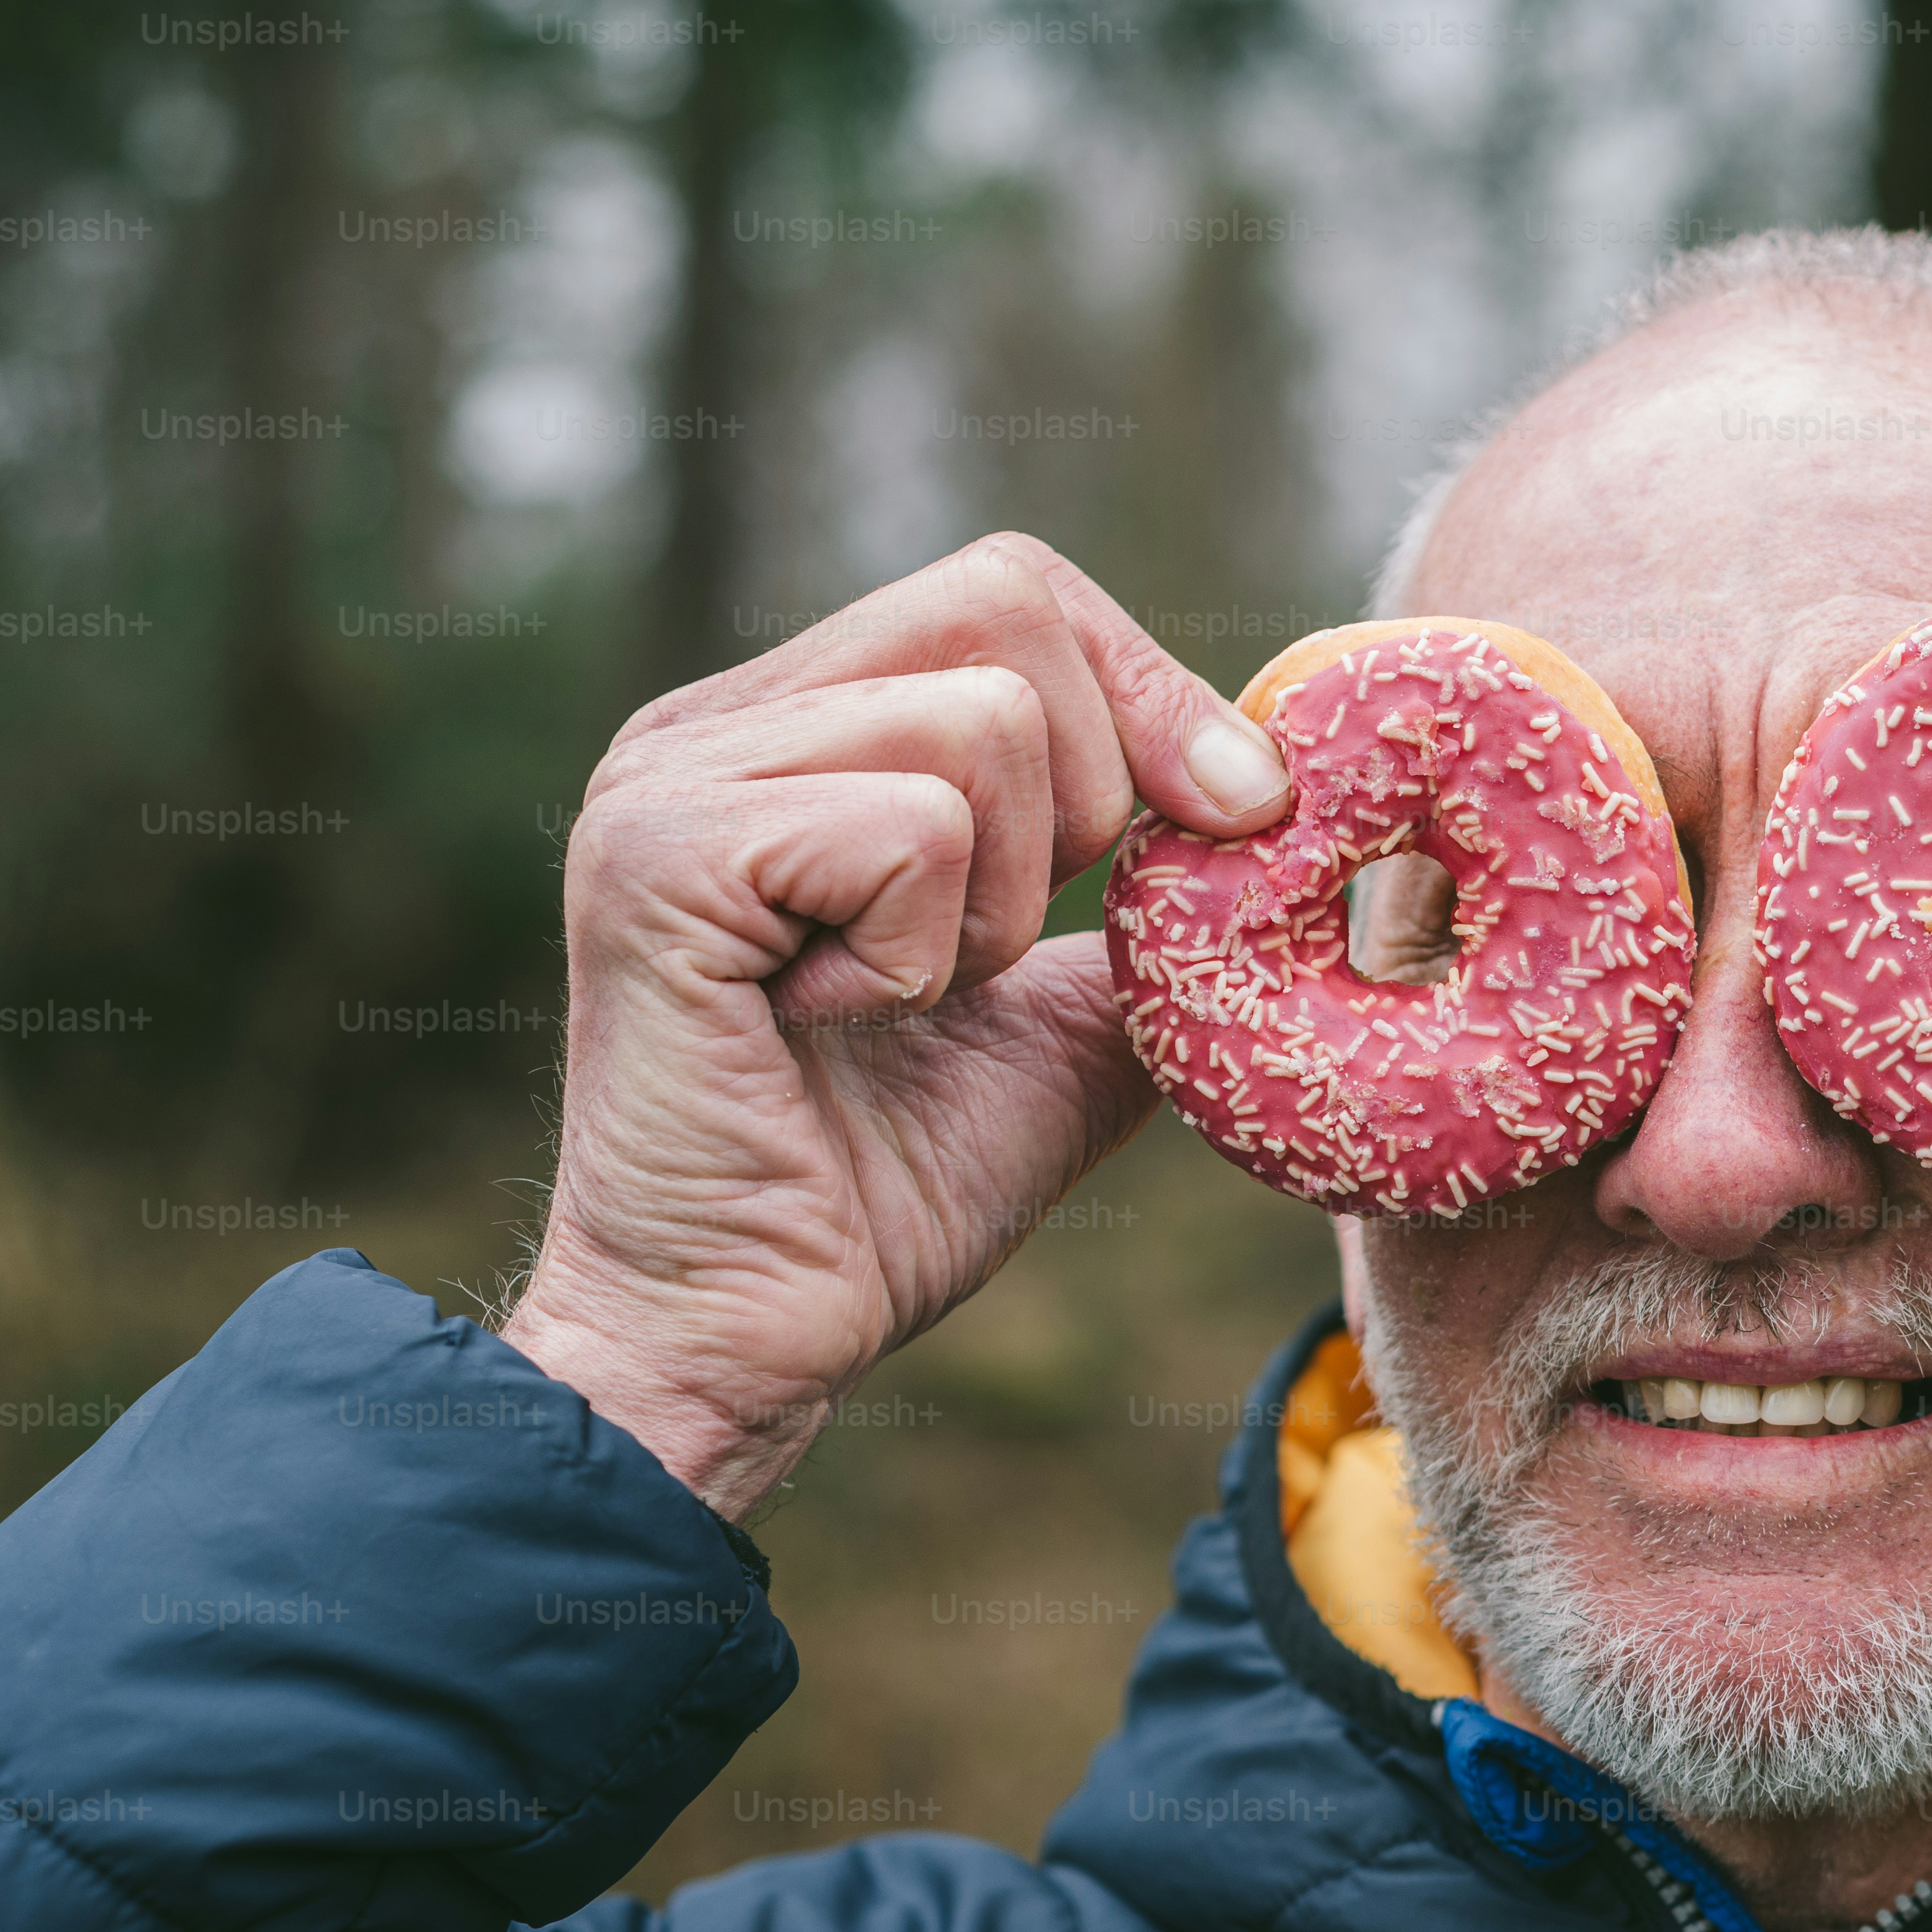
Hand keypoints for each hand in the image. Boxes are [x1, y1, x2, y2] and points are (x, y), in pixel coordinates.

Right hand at [499, 535, 1289, 1516]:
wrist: (749, 1339)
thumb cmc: (883, 1198)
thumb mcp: (1067, 1030)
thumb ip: (1147, 920)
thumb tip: (1272, 825)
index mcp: (797, 732)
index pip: (1016, 592)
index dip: (1150, 691)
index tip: (1231, 819)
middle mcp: (714, 725)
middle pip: (1006, 606)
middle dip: (1086, 793)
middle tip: (994, 952)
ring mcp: (670, 779)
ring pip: (976, 726)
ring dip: (996, 903)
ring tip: (898, 1001)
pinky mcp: (660, 856)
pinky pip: (908, 825)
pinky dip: (922, 953)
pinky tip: (832, 1026)